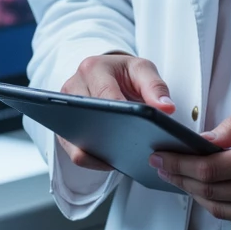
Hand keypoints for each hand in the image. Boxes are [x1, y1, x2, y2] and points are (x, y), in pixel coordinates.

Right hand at [57, 52, 174, 170]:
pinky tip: (112, 161)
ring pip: (78, 139)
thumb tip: (167, 108)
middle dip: (110, 134)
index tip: (135, 127)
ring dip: (99, 152)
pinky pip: (75, 152)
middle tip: (132, 146)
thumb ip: (156, 87)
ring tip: (123, 155)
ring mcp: (65, 109)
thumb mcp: (143, 71)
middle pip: (89, 118)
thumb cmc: (124, 74)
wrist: (108, 75)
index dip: (120, 113)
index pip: (105, 94)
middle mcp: (73, 86)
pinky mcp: (63, 128)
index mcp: (93, 68)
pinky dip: (93, 160)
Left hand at [150, 107, 230, 229]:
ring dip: (194, 194)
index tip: (160, 156)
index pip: (207, 167)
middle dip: (178, 178)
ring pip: (217, 208)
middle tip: (161, 167)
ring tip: (181, 179)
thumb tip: (206, 137)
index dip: (178, 164)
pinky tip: (210, 192)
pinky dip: (218, 205)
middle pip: (206, 191)